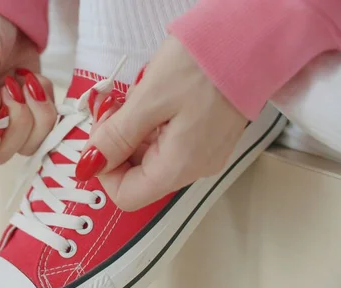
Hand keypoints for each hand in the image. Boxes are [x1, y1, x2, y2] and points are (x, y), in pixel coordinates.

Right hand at [0, 10, 55, 172]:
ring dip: (34, 113)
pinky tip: (32, 81)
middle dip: (14, 122)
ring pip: (26, 146)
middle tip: (9, 86)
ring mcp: (1, 123)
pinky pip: (45, 129)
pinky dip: (46, 104)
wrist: (0, 12)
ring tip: (22, 80)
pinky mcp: (27, 115)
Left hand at [76, 36, 247, 210]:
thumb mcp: (149, 99)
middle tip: (114, 109)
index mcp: (178, 167)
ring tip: (134, 98)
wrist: (252, 39)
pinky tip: (151, 98)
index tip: (101, 133)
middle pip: (137, 177)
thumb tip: (88, 168)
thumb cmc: (202, 65)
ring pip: (150, 158)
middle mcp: (193, 169)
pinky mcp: (206, 136)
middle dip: (116, 146)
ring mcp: (203, 153)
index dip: (103, 169)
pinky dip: (149, 125)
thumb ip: (117, 138)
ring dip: (131, 133)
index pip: (125, 195)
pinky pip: (167, 142)